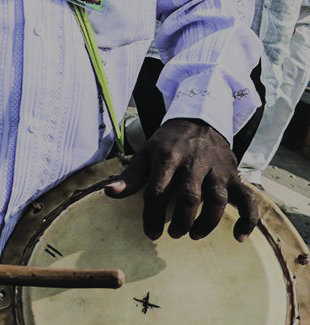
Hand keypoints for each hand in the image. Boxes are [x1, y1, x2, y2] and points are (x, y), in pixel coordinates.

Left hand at [105, 118, 259, 240]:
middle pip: (189, 197)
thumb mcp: (145, 154)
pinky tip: (240, 238)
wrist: (199, 121)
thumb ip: (130, 176)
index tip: (151, 233)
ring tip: (194, 234)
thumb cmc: (167, 144)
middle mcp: (194, 163)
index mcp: (168, 157)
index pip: (158, 190)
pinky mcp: (235, 176)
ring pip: (217, 200)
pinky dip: (248, 220)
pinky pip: (248, 199)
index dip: (153, 214)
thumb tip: (110, 193)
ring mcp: (217, 170)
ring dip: (207, 222)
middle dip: (181, 220)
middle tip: (173, 235)